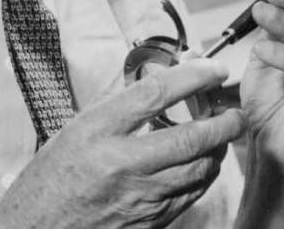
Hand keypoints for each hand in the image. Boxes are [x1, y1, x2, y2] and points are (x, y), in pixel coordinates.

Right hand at [0, 59, 246, 228]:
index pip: (156, 93)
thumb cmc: (48, 179)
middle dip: (223, 121)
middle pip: (190, 136)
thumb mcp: (75, 131)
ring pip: (198, 169)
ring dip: (218, 150)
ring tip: (223, 135)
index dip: (192, 76)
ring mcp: (137, 197)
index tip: (212, 69)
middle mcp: (120, 163)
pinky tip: (204, 165)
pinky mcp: (148, 222)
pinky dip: (203, 176)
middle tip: (235, 111)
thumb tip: (160, 82)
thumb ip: (118, 109)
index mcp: (96, 131)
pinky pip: (190, 196)